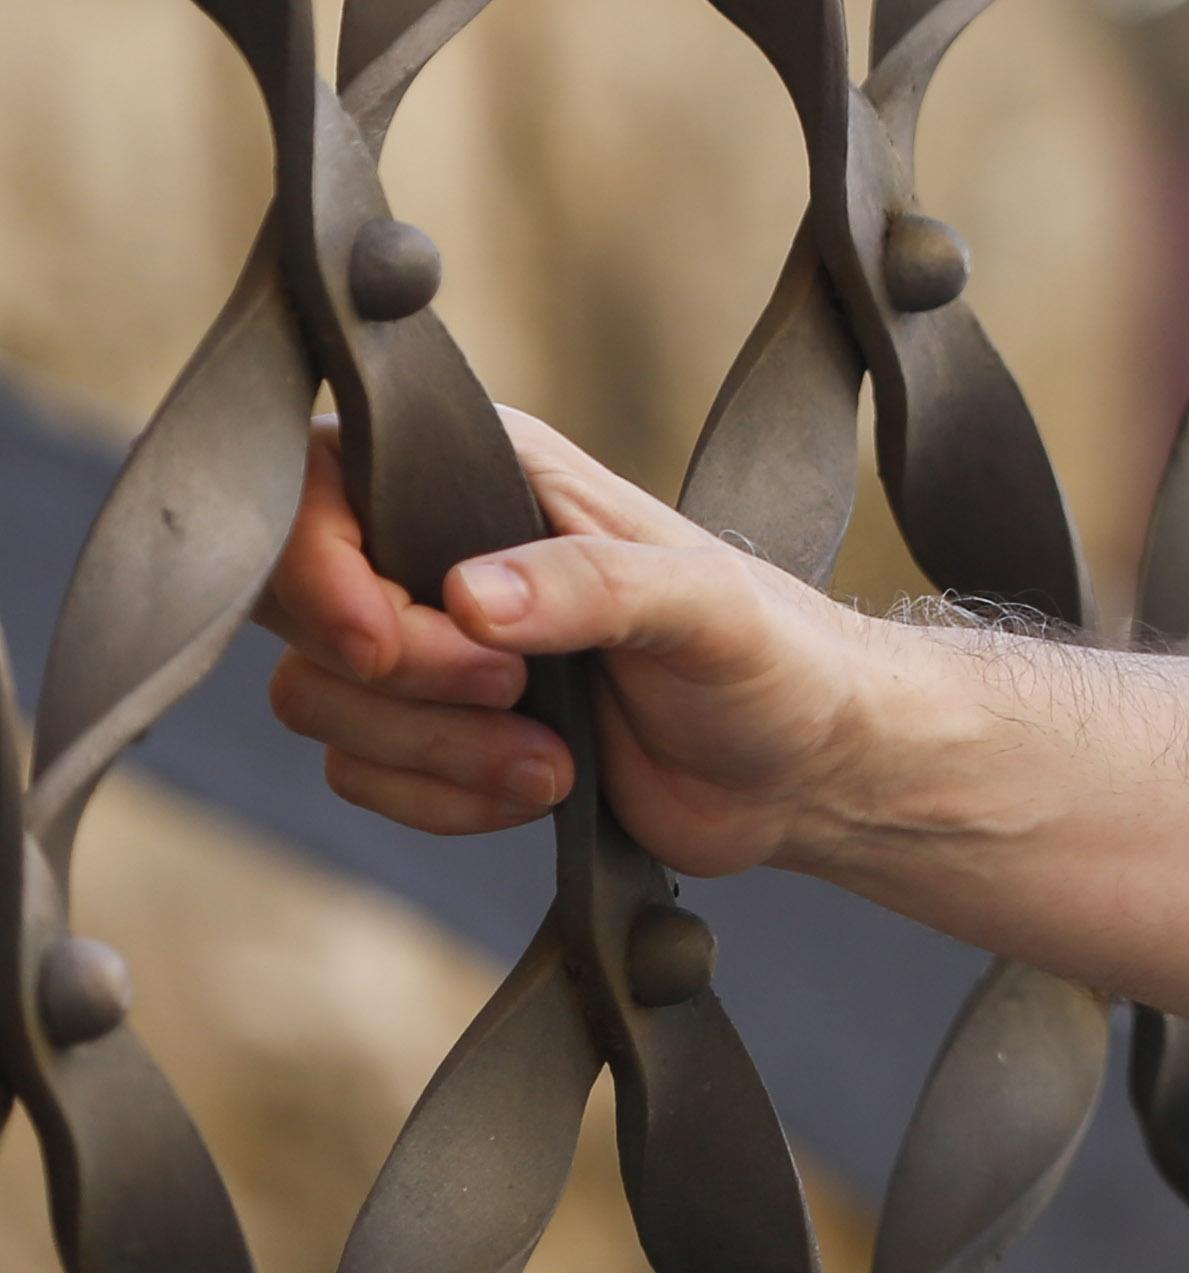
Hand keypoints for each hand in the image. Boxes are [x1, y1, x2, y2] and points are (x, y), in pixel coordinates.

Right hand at [258, 406, 886, 879]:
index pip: (326, 478)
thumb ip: (596, 587)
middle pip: (300, 602)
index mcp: (497, 473)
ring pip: (319, 698)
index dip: (322, 568)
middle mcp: (444, 547)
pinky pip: (356, 772)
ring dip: (435, 752)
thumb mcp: (709, 608)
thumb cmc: (779, 660)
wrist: (804, 770)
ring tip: (556, 759)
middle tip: (518, 694)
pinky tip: (540, 789)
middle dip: (401, 679)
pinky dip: (441, 799)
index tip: (386, 641)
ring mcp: (434, 643)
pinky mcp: (435, 731)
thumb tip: (468, 598)